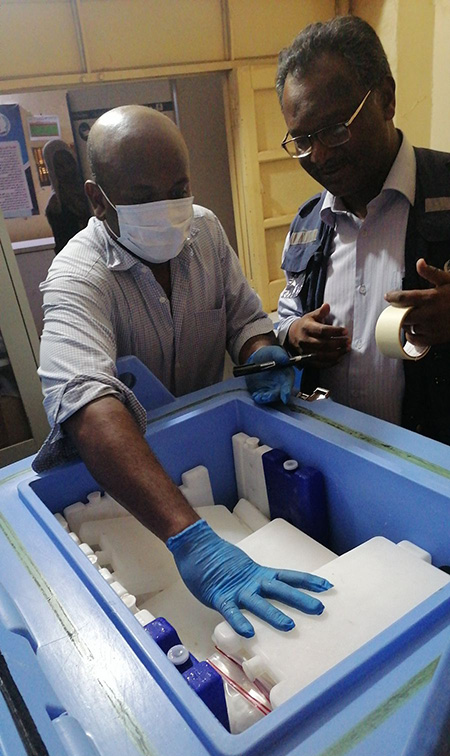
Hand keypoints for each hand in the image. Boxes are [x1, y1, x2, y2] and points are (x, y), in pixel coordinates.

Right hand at [167, 520, 332, 636]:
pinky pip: (230, 611)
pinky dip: (239, 621)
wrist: (195, 546)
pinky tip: (247, 632)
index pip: (288, 577)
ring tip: (289, 626)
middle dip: (300, 599)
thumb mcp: (243, 569)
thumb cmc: (217, 559)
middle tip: (319, 608)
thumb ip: (255, 580)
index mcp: (258, 574)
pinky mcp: (218, 596)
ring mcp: (236, 589)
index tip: (327, 586)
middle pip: (280, 590)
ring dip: (274, 614)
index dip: (307, 581)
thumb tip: (269, 589)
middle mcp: (252, 581)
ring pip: (258, 602)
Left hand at [245, 345, 293, 403]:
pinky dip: (258, 398)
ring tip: (258, 397)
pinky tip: (255, 396)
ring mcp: (272, 390)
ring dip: (265, 399)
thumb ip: (280, 355)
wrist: (258, 358)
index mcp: (287, 375)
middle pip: (279, 394)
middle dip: (273, 397)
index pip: (288, 385)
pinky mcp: (263, 392)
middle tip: (266, 397)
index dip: (287, 392)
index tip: (285, 398)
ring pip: (270, 398)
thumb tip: (285, 359)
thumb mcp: (274, 351)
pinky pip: (261, 397)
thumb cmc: (270, 354)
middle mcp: (281, 385)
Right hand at [288, 303, 349, 366]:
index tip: (345, 331)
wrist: (291, 335)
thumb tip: (327, 305)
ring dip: (337, 353)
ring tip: (346, 349)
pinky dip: (330, 363)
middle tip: (348, 341)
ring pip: (322, 356)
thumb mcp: (311, 316)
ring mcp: (305, 352)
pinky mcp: (306, 360)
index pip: (322, 331)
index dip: (335, 331)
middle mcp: (305, 341)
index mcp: (306, 328)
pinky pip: (319, 364)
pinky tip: (339, 359)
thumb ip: (320, 312)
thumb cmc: (306, 324)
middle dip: (338, 343)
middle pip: (323, 344)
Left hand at [385, 259, 449, 345]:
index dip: (393, 297)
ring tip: (409, 317)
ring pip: (409, 327)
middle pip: (403, 315)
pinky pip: (416, 340)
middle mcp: (430, 313)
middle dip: (397, 312)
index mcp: (431, 297)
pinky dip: (411, 336)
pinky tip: (414, 329)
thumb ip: (431, 272)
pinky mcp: (435, 338)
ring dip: (405, 323)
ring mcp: (432, 327)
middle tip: (397, 309)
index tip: (389, 296)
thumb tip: (419, 263)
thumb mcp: (448, 280)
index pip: (404, 298)